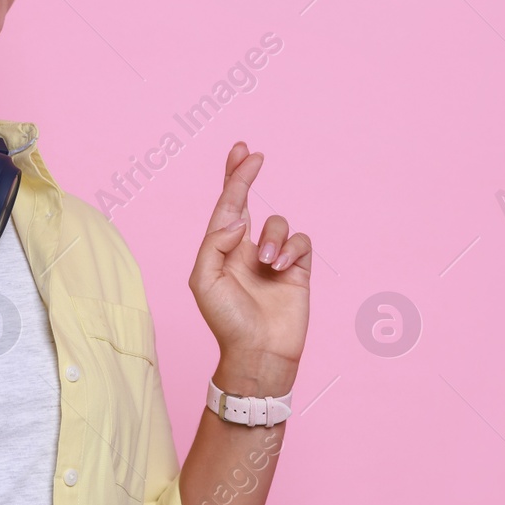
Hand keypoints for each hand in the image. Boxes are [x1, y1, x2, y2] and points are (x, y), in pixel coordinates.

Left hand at [188, 142, 310, 394]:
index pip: (226, 205)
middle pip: (248, 201)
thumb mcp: (204, 281)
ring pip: (278, 223)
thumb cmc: (226, 321)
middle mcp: (246, 248)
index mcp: (222, 249)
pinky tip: (280, 268)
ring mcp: (274, 258)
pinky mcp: (298, 270)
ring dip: (273, 237)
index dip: (232, 177)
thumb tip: (240, 219)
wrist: (258, 353)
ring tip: (266, 263)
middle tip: (252, 155)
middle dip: (247, 176)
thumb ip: (215, 243)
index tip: (241, 152)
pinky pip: (300, 242)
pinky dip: (291, 248)